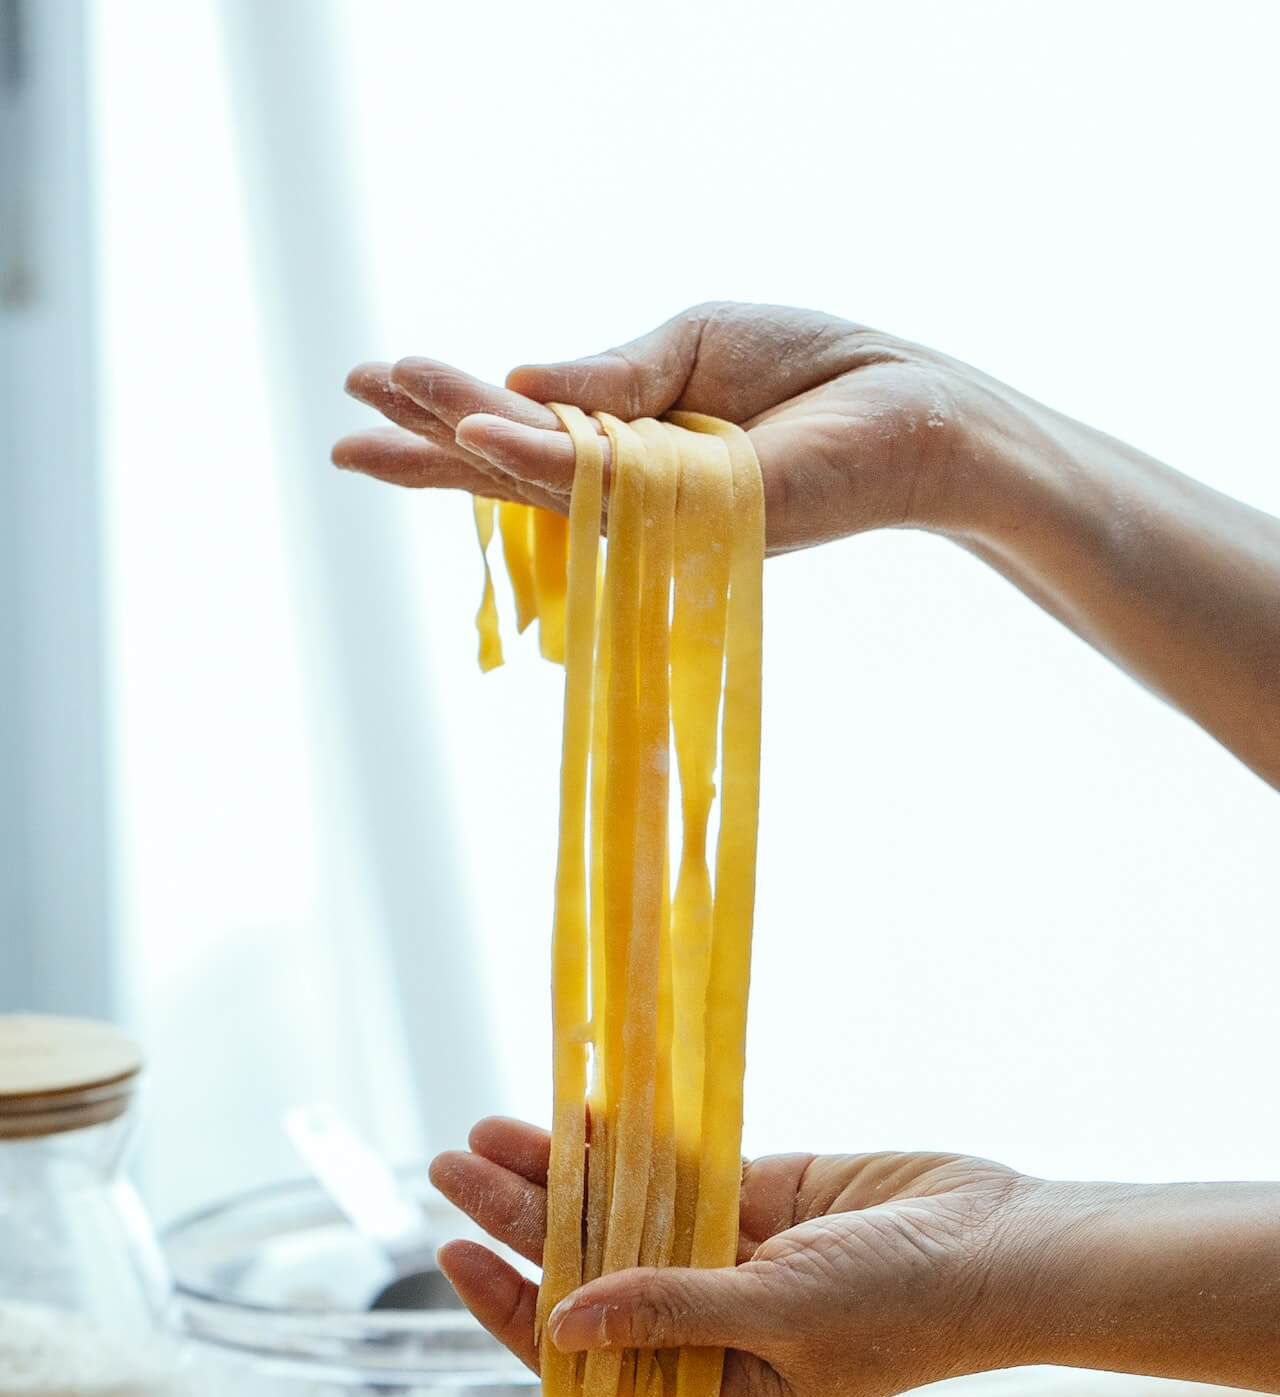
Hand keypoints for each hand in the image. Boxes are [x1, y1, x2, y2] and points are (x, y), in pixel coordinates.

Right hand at [333, 302, 990, 551]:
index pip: (523, 430)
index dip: (450, 410)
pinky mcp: (699, 517)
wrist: (916, 408)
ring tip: (383, 403)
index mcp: (627, 445)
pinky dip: (540, 455)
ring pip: (542, 477)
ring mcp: (661, 513)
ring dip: (460, 437)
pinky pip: (606, 482)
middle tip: (344, 425)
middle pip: (512, 469)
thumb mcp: (696, 345)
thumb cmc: (816, 374)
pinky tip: (478, 429)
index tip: (375, 382)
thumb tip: (520, 378)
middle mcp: (633, 491)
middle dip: (428, 443)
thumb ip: (612, 373)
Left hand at [429, 1117, 1040, 1396]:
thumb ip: (669, 1311)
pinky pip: (676, 1173)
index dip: (511, 1304)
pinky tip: (578, 1115)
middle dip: (518, 1222)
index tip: (452, 1257)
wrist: (1006, 1249)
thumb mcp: (778, 1317)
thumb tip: (561, 1323)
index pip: (585, 1352)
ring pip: (623, 1216)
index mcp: (708, 1387)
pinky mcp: (762, 1199)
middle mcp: (708, 1326)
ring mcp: (732, 1257)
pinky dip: (629, 1146)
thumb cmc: (903, 1310)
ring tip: (485, 1131)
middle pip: (590, 1271)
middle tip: (446, 1167)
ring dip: (562, 1175)